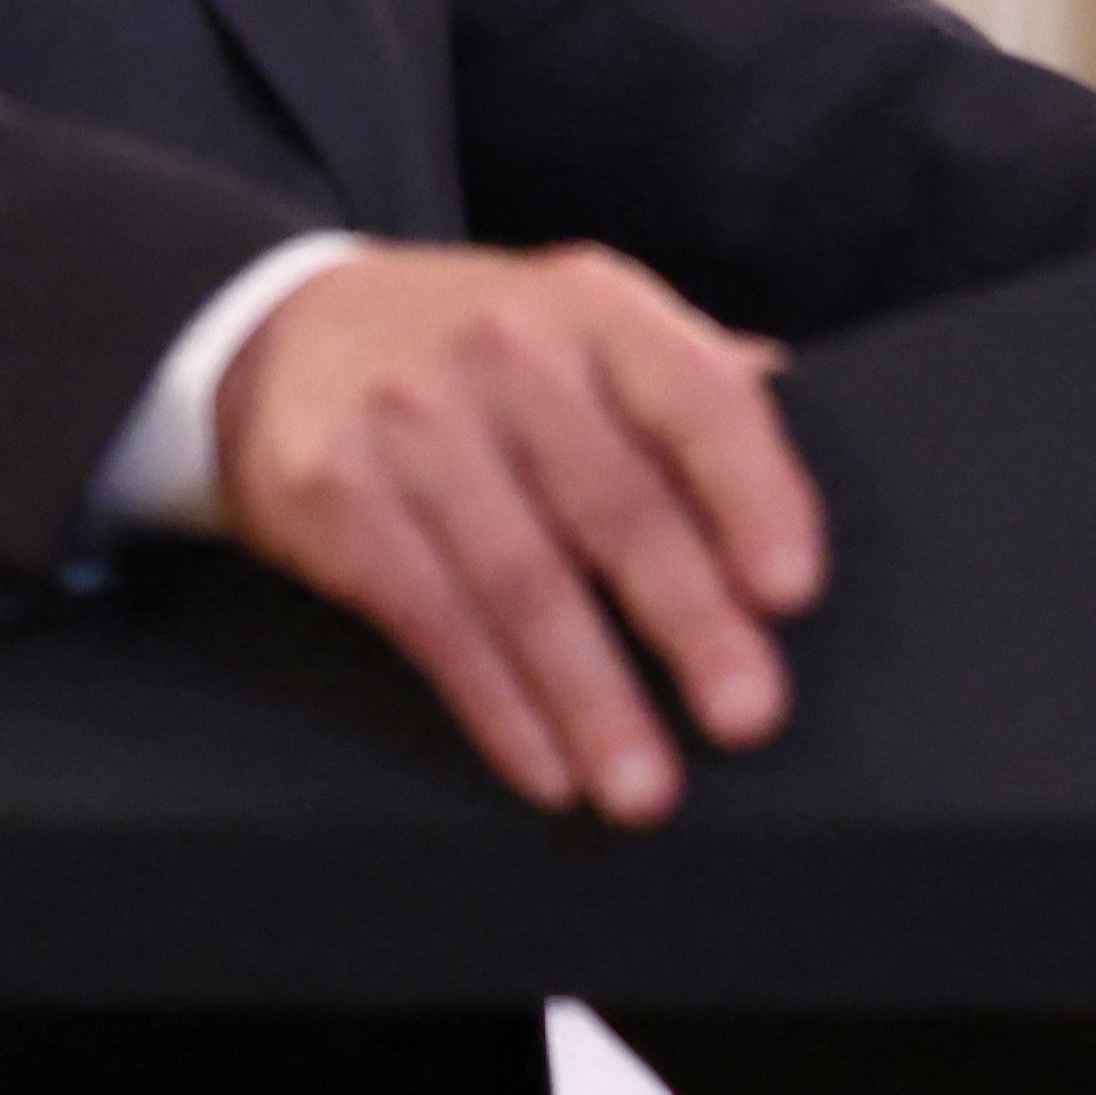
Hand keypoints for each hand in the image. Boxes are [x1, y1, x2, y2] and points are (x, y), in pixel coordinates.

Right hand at [214, 243, 821, 820]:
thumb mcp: (582, 329)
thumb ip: (686, 382)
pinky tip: (546, 768)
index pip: (698, 399)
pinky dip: (497, 706)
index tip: (794, 592)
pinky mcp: (334, 496)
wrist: (280, 335)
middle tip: (747, 717)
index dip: (755, 497)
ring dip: (592, 699)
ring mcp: (410, 422)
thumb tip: (815, 414)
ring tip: (643, 788)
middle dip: (691, 622)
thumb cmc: (475, 355)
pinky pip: (433, 621)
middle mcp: (504, 351)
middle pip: (616, 505)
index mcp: (595, 306)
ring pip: (523, 582)